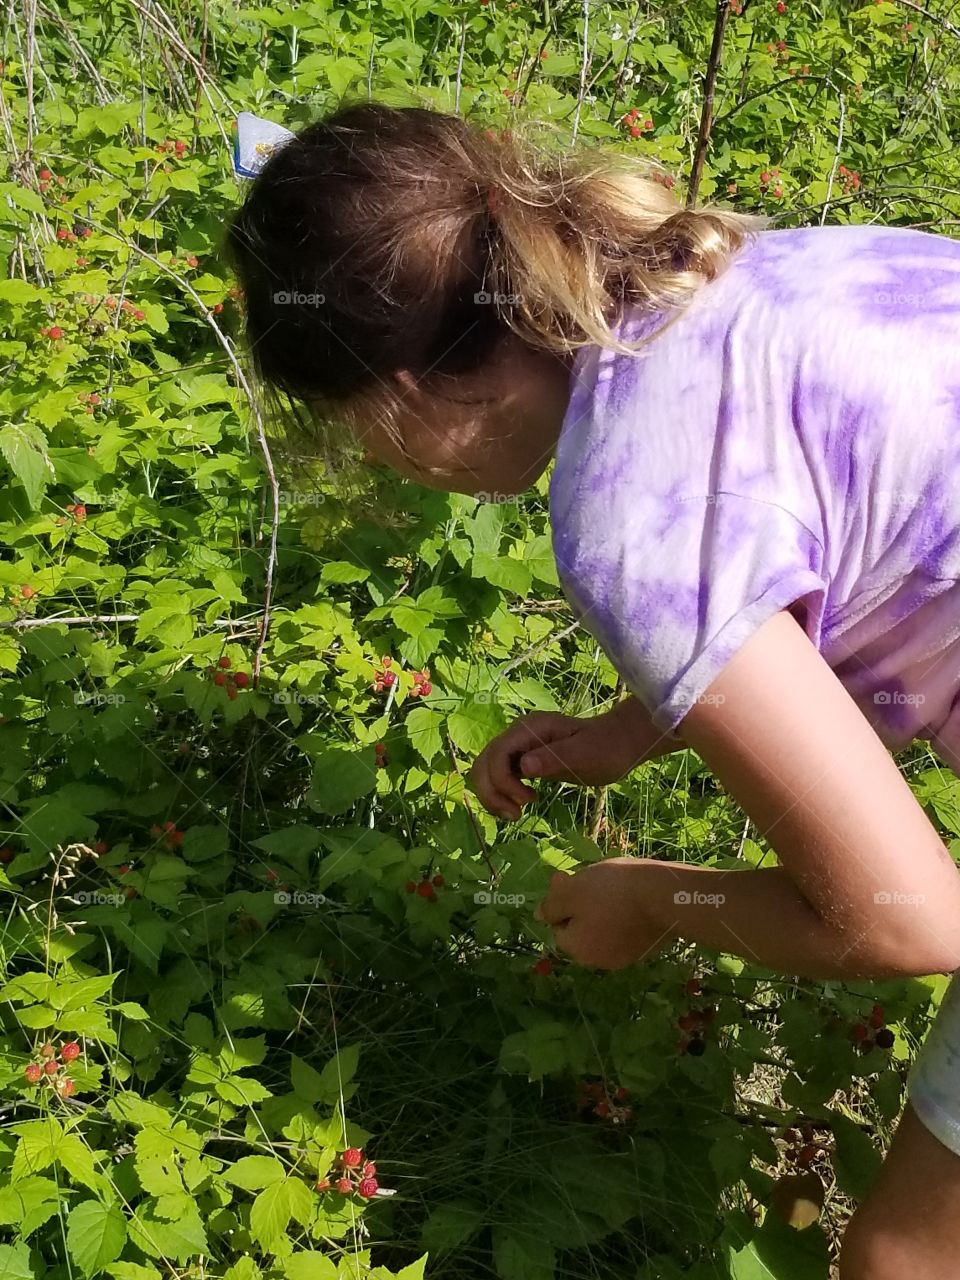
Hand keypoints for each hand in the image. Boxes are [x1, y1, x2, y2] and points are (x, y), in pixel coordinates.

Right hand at [468, 710, 644, 820]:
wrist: (618, 745)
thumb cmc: (606, 748)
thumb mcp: (584, 755)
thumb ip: (554, 759)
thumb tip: (524, 767)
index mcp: (530, 728)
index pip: (497, 753)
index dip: (503, 781)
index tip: (527, 802)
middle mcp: (518, 736)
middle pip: (484, 763)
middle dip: (491, 791)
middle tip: (515, 815)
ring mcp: (519, 748)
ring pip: (487, 771)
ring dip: (492, 795)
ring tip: (515, 815)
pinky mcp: (523, 761)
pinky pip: (499, 777)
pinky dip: (500, 795)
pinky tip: (517, 808)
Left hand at [534, 858, 677, 969]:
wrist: (665, 896)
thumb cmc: (611, 891)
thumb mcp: (571, 891)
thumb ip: (551, 906)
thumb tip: (538, 914)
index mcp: (579, 950)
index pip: (559, 927)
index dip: (562, 902)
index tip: (574, 880)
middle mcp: (600, 961)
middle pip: (581, 931)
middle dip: (583, 908)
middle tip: (594, 882)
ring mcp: (627, 957)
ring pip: (604, 930)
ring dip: (605, 911)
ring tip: (617, 887)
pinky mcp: (647, 948)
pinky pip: (626, 930)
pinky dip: (626, 916)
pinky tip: (634, 898)